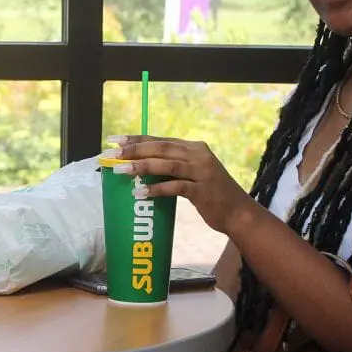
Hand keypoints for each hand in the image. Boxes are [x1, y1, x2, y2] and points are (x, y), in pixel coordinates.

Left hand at [103, 135, 259, 235]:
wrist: (238, 212)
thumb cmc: (213, 194)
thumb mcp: (195, 173)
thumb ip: (174, 166)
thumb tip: (142, 166)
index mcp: (195, 148)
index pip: (161, 139)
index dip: (137, 139)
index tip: (115, 140)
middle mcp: (198, 155)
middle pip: (162, 148)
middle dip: (135, 149)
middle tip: (113, 153)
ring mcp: (202, 172)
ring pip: (167, 165)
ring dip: (142, 167)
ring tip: (121, 170)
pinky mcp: (202, 191)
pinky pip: (175, 187)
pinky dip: (157, 189)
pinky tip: (140, 193)